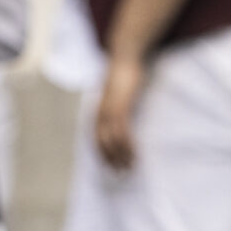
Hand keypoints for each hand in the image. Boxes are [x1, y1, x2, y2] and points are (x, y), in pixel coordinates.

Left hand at [94, 55, 145, 169]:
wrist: (124, 57)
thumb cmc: (122, 75)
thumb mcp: (116, 94)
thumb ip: (114, 106)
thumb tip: (119, 118)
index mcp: (97, 111)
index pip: (96, 139)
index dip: (102, 154)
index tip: (109, 167)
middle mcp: (100, 113)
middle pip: (102, 143)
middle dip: (110, 160)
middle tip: (120, 173)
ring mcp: (109, 110)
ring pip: (112, 141)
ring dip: (121, 156)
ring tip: (130, 167)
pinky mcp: (120, 107)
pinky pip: (122, 132)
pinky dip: (127, 145)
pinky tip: (134, 153)